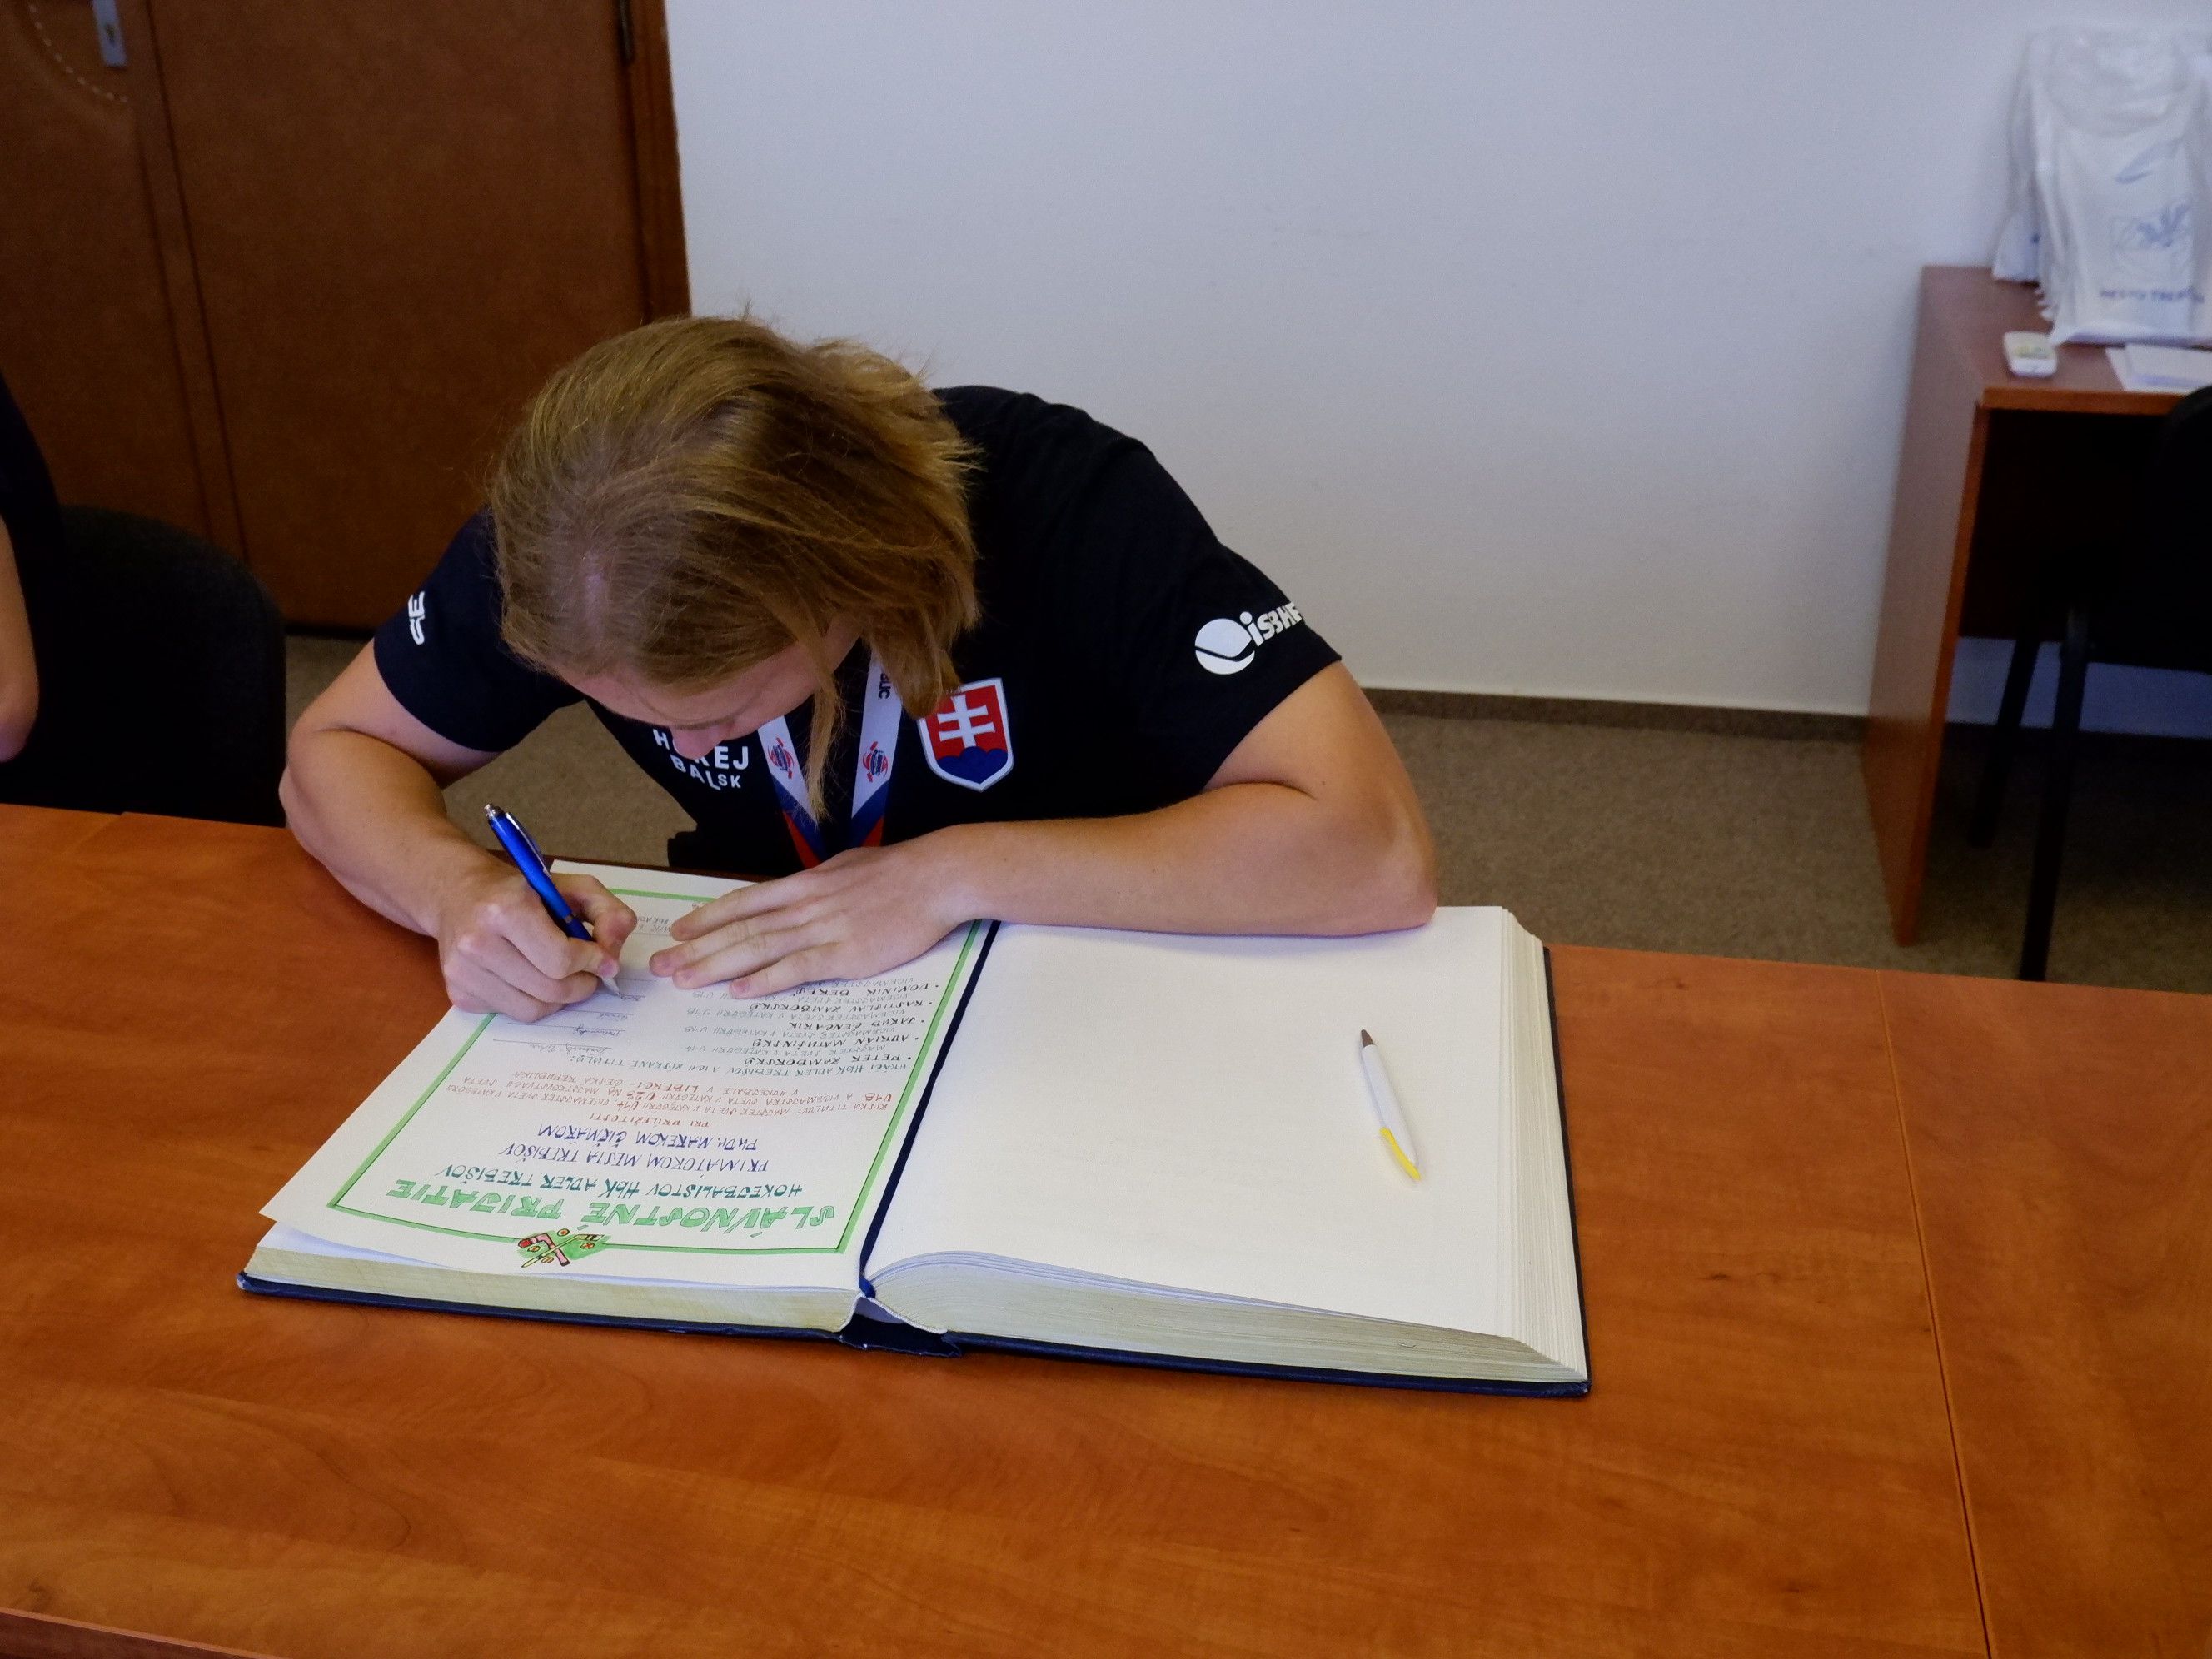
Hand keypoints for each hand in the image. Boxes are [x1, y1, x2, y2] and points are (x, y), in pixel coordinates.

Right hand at [430, 859, 637, 1020]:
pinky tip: (531, 978)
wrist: (458, 894)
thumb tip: (612, 958)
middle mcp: (476, 943)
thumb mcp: (573, 887)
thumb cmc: (521, 891)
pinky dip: (532, 1001)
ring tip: (564, 977)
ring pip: (533, 1010)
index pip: (560, 959)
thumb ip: (608, 913)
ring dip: (560, 999)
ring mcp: (463, 972)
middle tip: (590, 974)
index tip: (602, 959)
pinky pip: (511, 1014)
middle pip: (550, 989)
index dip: (592, 962)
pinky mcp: (459, 994)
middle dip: (582, 985)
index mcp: (504, 909)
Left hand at [653, 837, 967, 998]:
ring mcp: (823, 929)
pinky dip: (765, 981)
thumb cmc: (898, 871)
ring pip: (758, 949)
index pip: (744, 902)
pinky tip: (739, 992)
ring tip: (684, 981)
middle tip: (662, 965)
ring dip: (716, 966)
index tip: (678, 931)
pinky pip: (796, 969)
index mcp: (804, 884)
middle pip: (740, 929)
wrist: (936, 876)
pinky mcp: (846, 954)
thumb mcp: (847, 868)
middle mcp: (804, 905)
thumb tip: (797, 896)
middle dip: (697, 948)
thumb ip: (818, 887)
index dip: (707, 917)